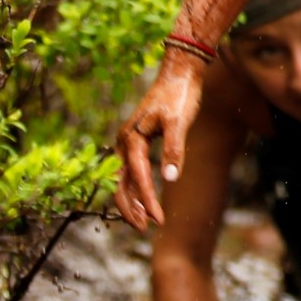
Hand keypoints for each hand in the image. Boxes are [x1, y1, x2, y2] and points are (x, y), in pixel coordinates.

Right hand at [113, 55, 204, 229]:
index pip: (138, 177)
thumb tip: (169, 179)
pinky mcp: (138, 140)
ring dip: (133, 200)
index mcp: (132, 138)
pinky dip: (137, 187)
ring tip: (145, 220)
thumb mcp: (179, 122)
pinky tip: (146, 199)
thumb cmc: (180, 95)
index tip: (158, 220)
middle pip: (121, 182)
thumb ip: (174, 150)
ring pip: (124, 178)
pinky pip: (131, 170)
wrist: (180, 72)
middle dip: (131, 207)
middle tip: (145, 229)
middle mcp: (125, 141)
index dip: (147, 200)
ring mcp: (129, 141)